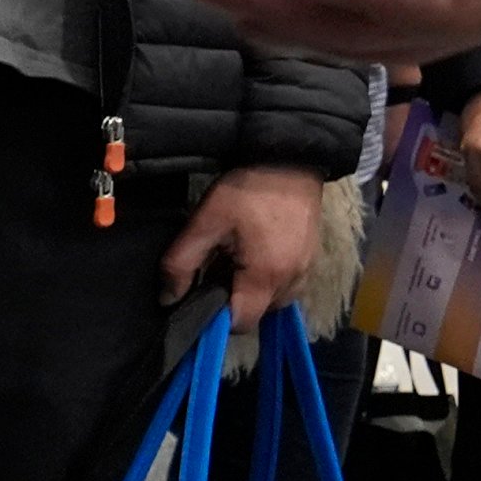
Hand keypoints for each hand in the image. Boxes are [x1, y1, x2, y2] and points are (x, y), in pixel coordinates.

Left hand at [161, 163, 327, 319]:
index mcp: (266, 276)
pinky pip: (288, 284)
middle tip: (217, 269)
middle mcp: (292, 281)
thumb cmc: (246, 190)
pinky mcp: (312, 258)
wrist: (290, 158)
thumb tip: (168, 298)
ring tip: (238, 260)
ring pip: (275, 300)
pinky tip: (258, 252)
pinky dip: (270, 278)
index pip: (241, 323)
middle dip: (235, 301)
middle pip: (259, 314)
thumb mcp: (204, 223)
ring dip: (254, 290)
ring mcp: (307, 269)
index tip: (202, 295)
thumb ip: (180, 264)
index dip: (217, 318)